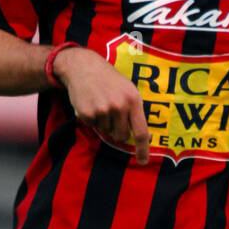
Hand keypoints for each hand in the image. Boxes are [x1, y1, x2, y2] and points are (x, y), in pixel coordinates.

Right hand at [53, 46, 150, 164]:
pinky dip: (92, 119)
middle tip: (112, 114)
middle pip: (122, 136)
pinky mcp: (88, 113)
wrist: (84, 67)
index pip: (141, 132)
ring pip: (107, 131)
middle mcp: (119, 106)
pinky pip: (93, 126)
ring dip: (104, 122)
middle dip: (118, 131)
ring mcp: (103, 110)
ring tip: (101, 103)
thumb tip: (145, 136)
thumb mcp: (128, 90)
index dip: (143, 149)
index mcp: (133, 100)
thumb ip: (135, 111)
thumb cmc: (109, 80)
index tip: (143, 161)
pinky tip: (92, 103)